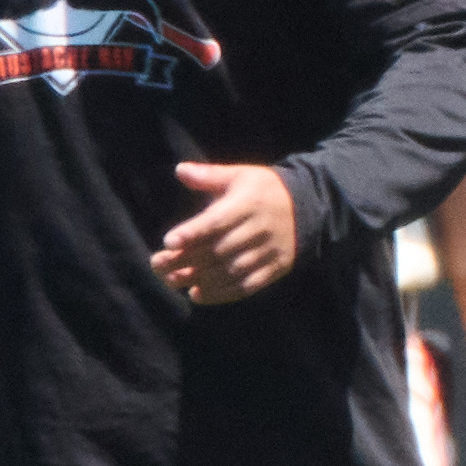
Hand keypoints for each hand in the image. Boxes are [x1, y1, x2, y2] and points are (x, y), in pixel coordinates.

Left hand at [155, 162, 300, 302]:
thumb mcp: (240, 175)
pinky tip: (198, 295)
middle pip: (219, 250)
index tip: (168, 241)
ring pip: (230, 271)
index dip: (192, 232)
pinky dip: (221, 294)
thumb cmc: (264, 190)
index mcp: (249, 203)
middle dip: (186, 260)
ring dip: (199, 279)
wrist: (307, 207)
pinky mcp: (275, 268)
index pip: (217, 221)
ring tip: (173, 281)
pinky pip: (247, 286)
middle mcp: (260, 229)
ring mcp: (269, 251)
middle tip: (158, 265)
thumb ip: (209, 175)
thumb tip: (179, 170)